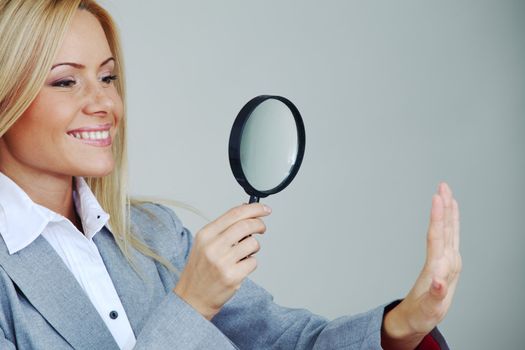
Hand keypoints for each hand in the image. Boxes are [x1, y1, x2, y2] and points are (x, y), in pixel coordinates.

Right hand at [173, 203, 270, 319]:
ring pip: (253, 244)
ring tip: (244, 254)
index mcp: (206, 234)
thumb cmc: (200, 270)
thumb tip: (246, 211)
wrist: (192, 298)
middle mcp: (213, 246)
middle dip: (259, 224)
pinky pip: (253, 262)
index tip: (265, 209)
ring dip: (254, 247)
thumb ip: (224, 228)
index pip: (234, 214)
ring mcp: (223, 262)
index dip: (254, 209)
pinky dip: (250, 263)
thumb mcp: (205, 243)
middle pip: (246, 225)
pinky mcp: (232, 276)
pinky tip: (240, 268)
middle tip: (262, 228)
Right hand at [382, 183, 461, 348]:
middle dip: (445, 206)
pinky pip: (449, 235)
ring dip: (448, 210)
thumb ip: (435, 295)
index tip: (437, 198)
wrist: (422, 320)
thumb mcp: (428, 309)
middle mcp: (448, 261)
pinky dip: (448, 221)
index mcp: (441, 268)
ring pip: (450, 230)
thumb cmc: (422, 314)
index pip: (438, 237)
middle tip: (442, 185)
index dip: (437, 216)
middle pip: (447, 229)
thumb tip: (438, 282)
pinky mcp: (447, 261)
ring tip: (445, 192)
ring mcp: (449, 260)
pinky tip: (447, 214)